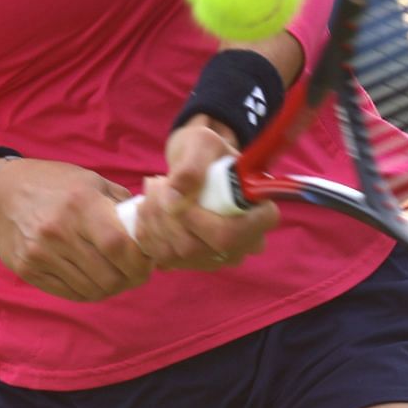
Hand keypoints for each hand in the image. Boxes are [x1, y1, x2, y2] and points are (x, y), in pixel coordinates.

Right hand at [0, 158, 152, 301]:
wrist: (1, 193)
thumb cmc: (54, 184)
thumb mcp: (90, 181)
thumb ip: (120, 204)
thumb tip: (150, 228)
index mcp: (80, 203)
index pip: (118, 246)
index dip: (140, 262)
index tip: (148, 262)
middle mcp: (58, 230)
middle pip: (108, 275)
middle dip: (131, 279)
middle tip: (136, 272)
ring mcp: (40, 253)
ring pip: (91, 290)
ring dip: (111, 287)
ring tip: (116, 275)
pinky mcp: (28, 270)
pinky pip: (69, 293)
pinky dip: (88, 291)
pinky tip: (93, 278)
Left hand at [128, 119, 278, 270]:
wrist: (196, 165)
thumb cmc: (207, 152)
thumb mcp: (202, 144)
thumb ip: (192, 167)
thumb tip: (174, 198)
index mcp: (260, 214)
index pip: (233, 234)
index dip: (199, 220)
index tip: (176, 193)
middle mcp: (244, 244)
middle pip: (199, 247)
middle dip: (167, 216)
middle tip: (157, 182)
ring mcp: (219, 258)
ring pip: (178, 254)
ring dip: (154, 220)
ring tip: (152, 189)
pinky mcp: (194, 263)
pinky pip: (164, 258)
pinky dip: (147, 232)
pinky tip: (148, 209)